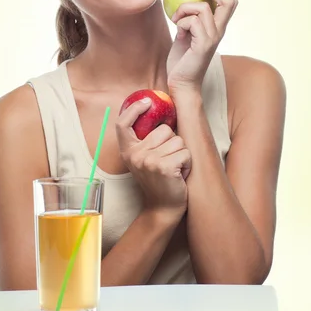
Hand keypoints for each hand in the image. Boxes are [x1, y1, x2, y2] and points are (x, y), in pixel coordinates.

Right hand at [116, 98, 191, 215]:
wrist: (163, 209)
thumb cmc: (158, 180)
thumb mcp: (145, 159)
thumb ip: (147, 141)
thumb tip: (159, 114)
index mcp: (128, 151)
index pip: (122, 124)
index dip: (133, 109)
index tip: (147, 102)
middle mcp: (135, 154)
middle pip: (164, 130)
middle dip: (173, 143)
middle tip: (168, 161)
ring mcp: (148, 161)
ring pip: (178, 141)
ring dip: (182, 154)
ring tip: (174, 169)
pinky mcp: (163, 167)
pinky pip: (185, 153)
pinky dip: (187, 163)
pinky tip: (180, 175)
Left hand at [166, 0, 237, 92]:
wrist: (181, 83)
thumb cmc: (181, 60)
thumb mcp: (185, 33)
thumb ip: (189, 18)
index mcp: (218, 27)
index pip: (230, 1)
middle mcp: (220, 31)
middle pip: (228, 1)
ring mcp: (213, 38)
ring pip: (204, 8)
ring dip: (184, 8)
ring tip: (175, 18)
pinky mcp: (204, 44)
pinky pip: (192, 21)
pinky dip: (181, 21)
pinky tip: (177, 31)